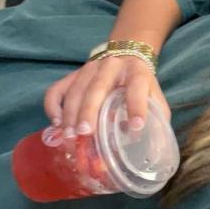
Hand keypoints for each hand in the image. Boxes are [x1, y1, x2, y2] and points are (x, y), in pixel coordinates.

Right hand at [44, 55, 169, 137]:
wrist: (127, 55)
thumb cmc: (141, 86)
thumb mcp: (154, 98)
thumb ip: (156, 120)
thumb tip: (153, 152)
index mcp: (137, 74)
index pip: (137, 88)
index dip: (137, 107)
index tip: (136, 128)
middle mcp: (111, 67)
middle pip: (97, 88)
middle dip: (89, 111)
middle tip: (85, 133)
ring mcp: (89, 69)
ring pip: (75, 90)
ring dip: (70, 114)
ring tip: (69, 136)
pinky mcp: (73, 75)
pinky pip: (57, 89)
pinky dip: (53, 106)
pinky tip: (57, 123)